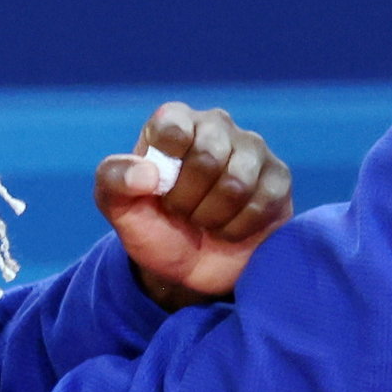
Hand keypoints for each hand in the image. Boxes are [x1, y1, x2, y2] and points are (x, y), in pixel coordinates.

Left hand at [94, 105, 291, 307]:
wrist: (188, 270)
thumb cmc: (154, 228)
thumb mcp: (119, 208)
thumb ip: (113, 180)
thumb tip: (147, 174)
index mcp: (175, 121)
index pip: (172, 127)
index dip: (164, 168)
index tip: (158, 190)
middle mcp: (216, 126)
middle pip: (207, 158)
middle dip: (186, 201)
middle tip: (182, 213)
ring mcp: (253, 149)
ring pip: (235, 183)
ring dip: (211, 218)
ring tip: (204, 221)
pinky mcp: (278, 178)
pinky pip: (261, 203)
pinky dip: (237, 229)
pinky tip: (229, 228)